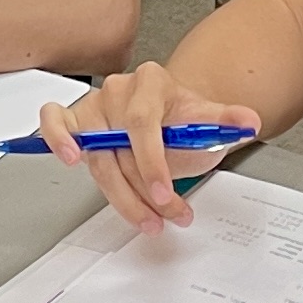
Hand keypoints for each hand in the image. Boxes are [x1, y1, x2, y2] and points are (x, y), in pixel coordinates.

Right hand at [33, 60, 266, 232]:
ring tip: (147, 220)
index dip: (152, 163)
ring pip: (97, 157)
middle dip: (142, 193)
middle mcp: (119, 90)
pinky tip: (70, 161)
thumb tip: (248, 121)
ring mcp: (94, 105)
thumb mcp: (209, 121)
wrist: (169, 117)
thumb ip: (228, 120)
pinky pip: (53, 121)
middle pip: (118, 148)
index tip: (166, 195)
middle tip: (164, 218)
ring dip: (120, 196)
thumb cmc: (183, 120)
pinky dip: (57, 139)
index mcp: (151, 82)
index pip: (143, 122)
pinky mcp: (75, 120)